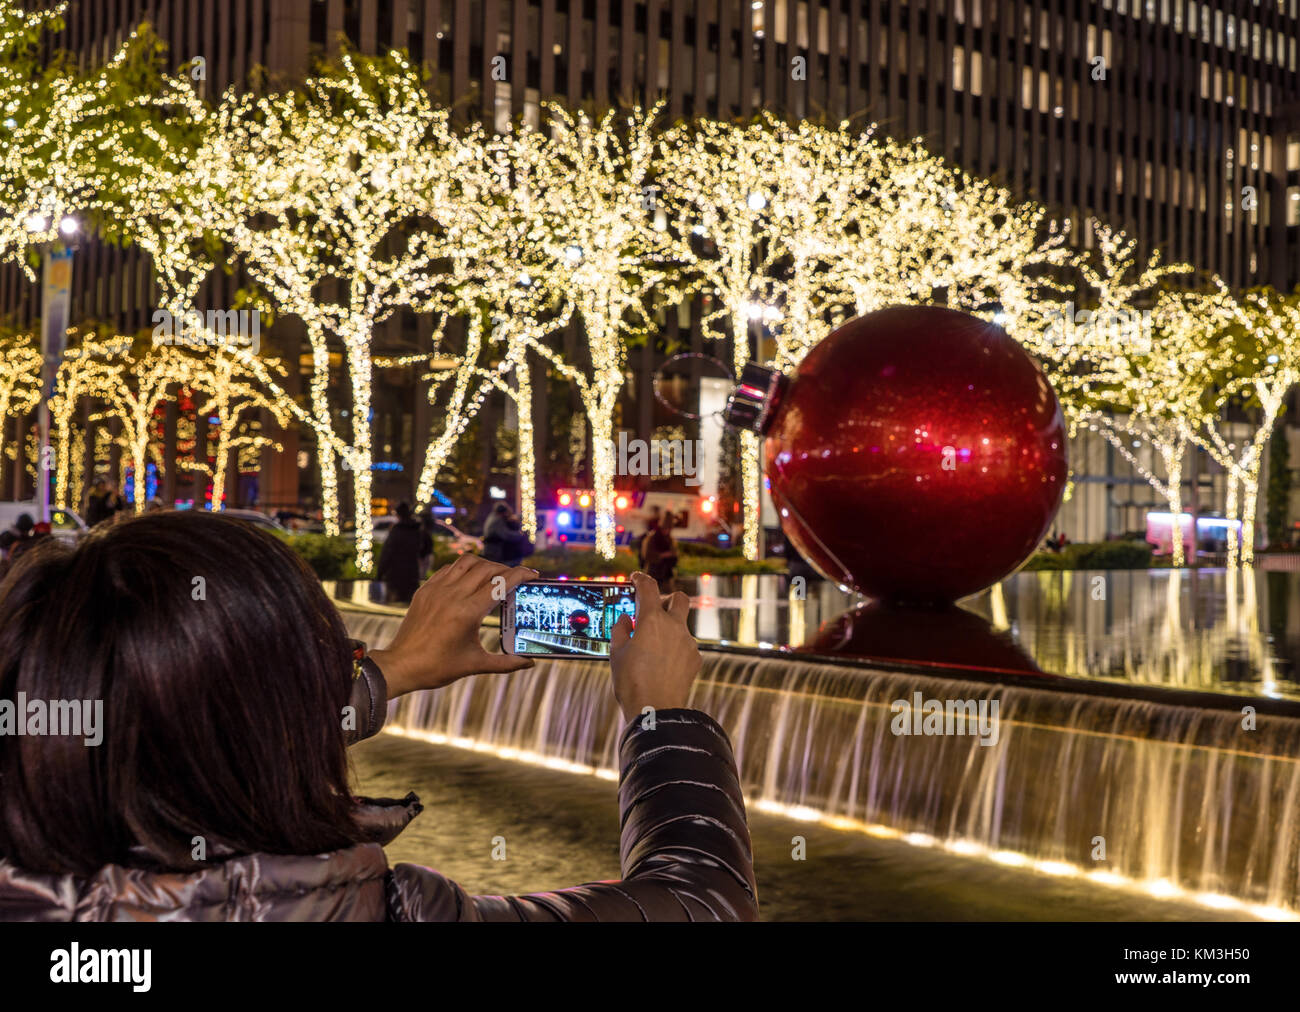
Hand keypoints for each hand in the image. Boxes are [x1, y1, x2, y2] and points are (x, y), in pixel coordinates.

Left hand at [368, 554, 537, 696]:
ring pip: (467, 562)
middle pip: (487, 568)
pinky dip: (465, 569)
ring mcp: (436, 590)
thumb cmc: (438, 667)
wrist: (401, 666)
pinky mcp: (425, 590)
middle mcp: (452, 595)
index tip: (533, 574)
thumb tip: (530, 663)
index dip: (521, 574)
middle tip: (518, 578)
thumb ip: (506, 663)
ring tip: (495, 575)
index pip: (501, 583)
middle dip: (506, 569)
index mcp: (468, 612)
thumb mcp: (476, 665)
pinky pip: (449, 569)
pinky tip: (471, 580)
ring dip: (485, 564)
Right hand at [609, 571, 700, 723]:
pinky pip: (685, 645)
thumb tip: (626, 620)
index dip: (641, 579)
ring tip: (652, 647)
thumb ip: (620, 630)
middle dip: (667, 599)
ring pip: (682, 625)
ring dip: (669, 628)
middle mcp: (674, 626)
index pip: (648, 587)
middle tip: (652, 611)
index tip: (635, 579)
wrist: (655, 711)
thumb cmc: (631, 682)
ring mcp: (688, 642)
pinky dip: (675, 647)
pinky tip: (662, 663)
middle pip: (679, 598)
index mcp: (652, 620)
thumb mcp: (616, 653)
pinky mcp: (695, 659)